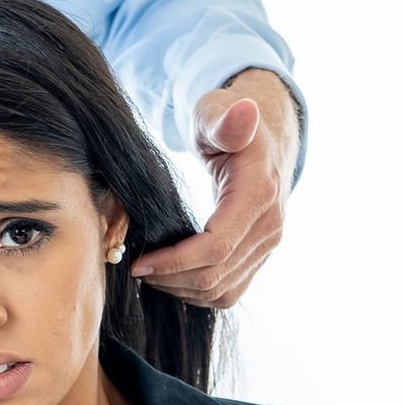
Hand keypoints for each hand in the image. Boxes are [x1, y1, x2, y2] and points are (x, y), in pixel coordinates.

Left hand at [131, 67, 299, 308]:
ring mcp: (267, 245)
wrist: (262, 137)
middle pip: (216, 275)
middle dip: (170, 278)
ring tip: (149, 274)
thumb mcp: (217, 113)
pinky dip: (197, 292)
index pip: (216, 247)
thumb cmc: (227, 124)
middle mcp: (269, 226)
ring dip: (181, 289)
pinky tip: (171, 277)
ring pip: (222, 291)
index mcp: (259, 195)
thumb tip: (245, 112)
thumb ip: (224, 119)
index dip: (175, 262)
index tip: (138, 262)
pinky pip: (229, 291)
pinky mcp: (259, 257)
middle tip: (135, 268)